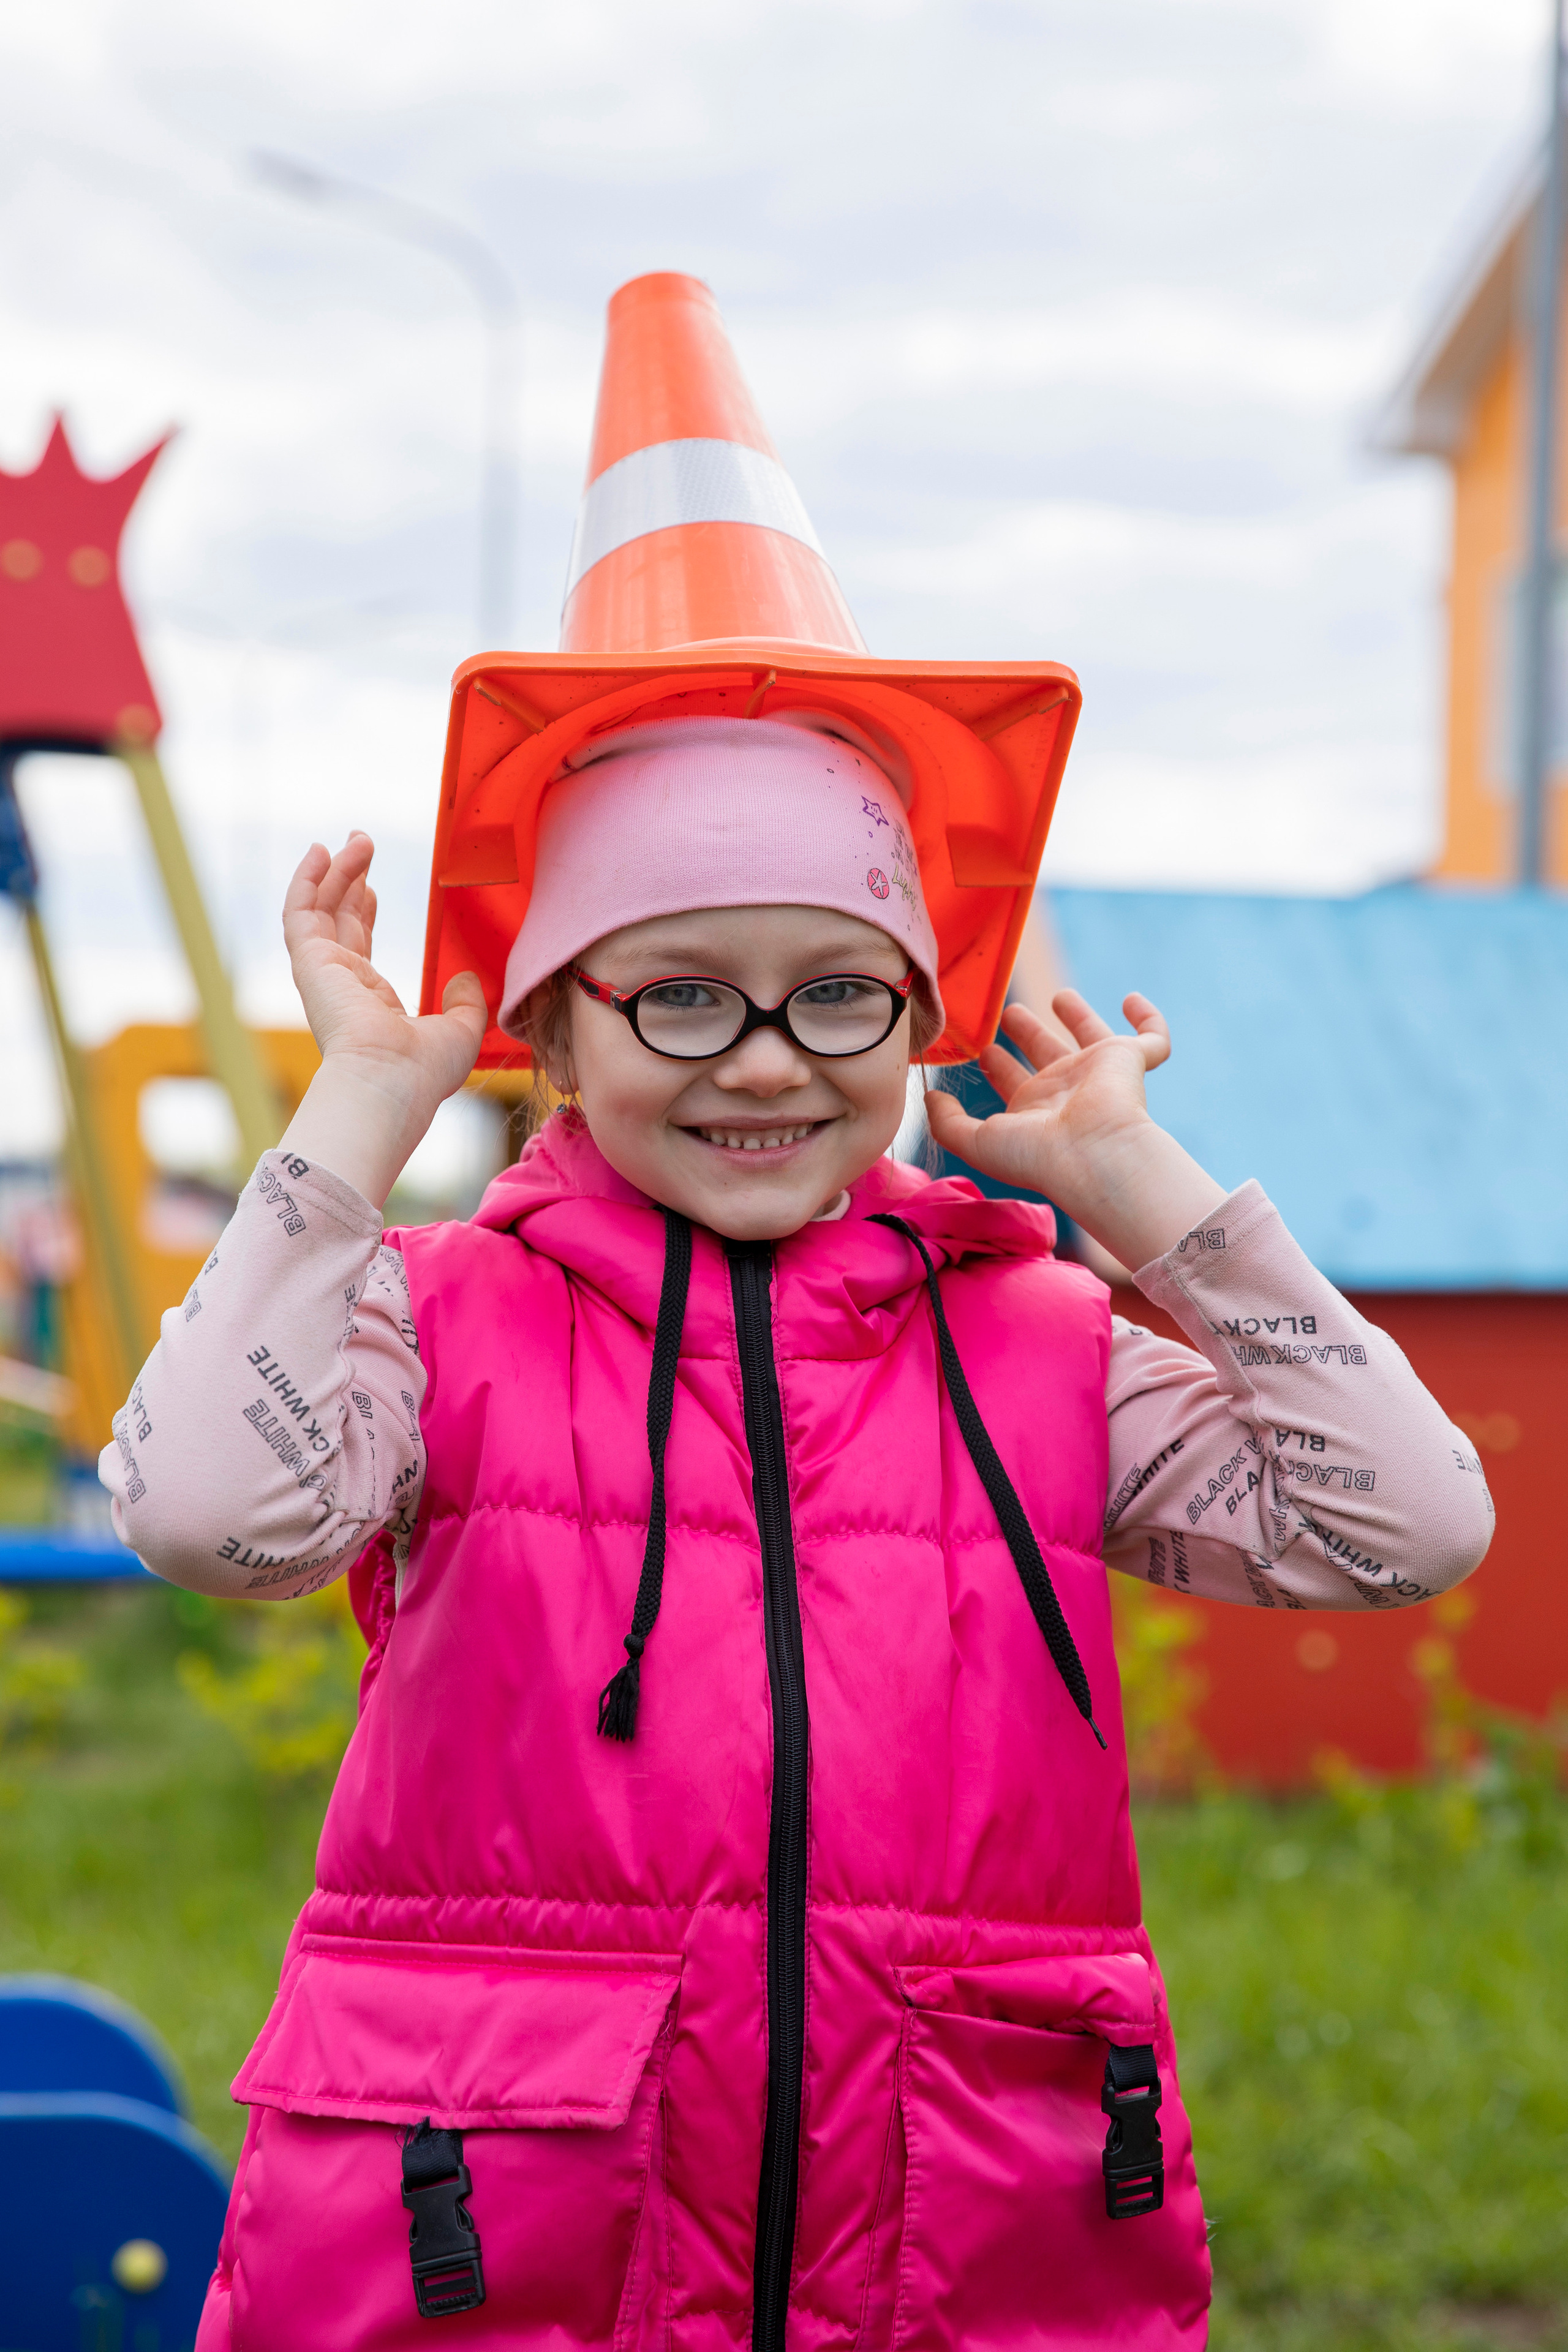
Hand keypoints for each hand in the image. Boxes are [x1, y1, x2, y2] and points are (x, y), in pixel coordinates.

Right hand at [278, 835, 487, 1206]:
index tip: (371, 885)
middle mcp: (340, 986)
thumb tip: (466, 977)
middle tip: (360, 844)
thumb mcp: (461, 1031)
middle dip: (348, 880)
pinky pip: (301, 911)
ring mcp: (322, 973)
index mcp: (368, 1003)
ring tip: (356, 838)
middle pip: (338, 919)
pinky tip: (322, 850)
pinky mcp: (310, 962)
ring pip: (320, 909)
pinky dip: (307, 879)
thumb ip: (466, 1003)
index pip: (359, 946)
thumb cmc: (423, 1071)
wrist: (389, 1082)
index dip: (363, 911)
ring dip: (335, 872)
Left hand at [923, 989, 1226, 1271]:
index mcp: (1033, 1109)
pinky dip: (1148, 1018)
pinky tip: (1132, 999)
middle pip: (1046, 1055)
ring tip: (1059, 995)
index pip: (1012, 1081)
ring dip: (1077, 1017)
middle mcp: (1066, 1090)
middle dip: (1027, 1034)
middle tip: (1009, 1012)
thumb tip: (930, 1097)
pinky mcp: (1131, 1061)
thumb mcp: (976, 1141)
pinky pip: (1152, 1038)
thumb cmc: (1036, 1154)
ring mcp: (1100, 1074)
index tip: (979, 1048)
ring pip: (1091, 1038)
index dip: (996, 1065)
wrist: (1093, 1154)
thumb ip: (947, 1122)